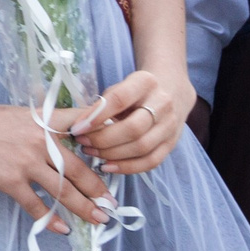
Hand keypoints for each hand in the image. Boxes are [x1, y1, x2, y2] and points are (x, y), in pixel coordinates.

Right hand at [0, 92, 109, 234]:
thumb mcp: (18, 114)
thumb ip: (41, 127)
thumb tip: (60, 142)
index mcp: (43, 121)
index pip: (82, 124)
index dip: (104, 137)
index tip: (120, 153)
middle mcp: (39, 141)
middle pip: (78, 169)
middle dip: (98, 190)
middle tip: (112, 204)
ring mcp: (24, 161)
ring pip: (62, 190)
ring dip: (83, 208)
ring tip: (97, 219)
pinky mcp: (8, 179)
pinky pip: (35, 204)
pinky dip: (51, 219)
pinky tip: (62, 228)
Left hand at [69, 67, 187, 176]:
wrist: (171, 92)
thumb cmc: (135, 92)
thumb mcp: (119, 87)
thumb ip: (103, 104)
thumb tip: (81, 126)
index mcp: (145, 83)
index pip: (119, 100)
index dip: (97, 116)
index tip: (77, 127)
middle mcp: (162, 104)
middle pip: (133, 128)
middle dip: (103, 139)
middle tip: (83, 142)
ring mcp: (170, 126)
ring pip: (141, 147)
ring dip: (112, 154)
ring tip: (92, 152)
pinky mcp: (172, 144)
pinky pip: (151, 161)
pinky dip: (127, 167)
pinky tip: (108, 166)